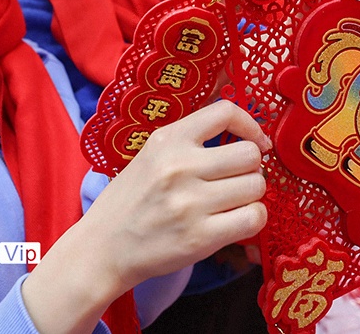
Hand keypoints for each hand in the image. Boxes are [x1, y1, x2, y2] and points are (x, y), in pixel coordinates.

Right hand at [88, 99, 271, 288]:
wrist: (103, 248)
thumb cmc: (131, 200)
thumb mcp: (151, 154)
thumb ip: (189, 141)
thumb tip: (243, 135)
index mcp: (168, 139)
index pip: (225, 112)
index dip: (250, 125)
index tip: (255, 141)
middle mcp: (180, 166)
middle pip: (249, 155)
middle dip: (251, 168)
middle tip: (237, 179)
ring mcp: (190, 203)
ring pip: (256, 186)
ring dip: (251, 195)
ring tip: (232, 202)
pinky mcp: (200, 237)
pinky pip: (253, 218)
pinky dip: (253, 219)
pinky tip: (237, 221)